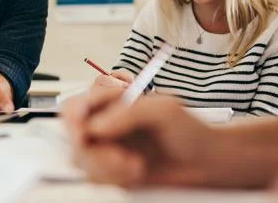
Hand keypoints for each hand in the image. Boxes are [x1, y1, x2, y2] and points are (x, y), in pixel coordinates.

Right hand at [63, 93, 214, 187]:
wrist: (205, 162)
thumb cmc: (190, 130)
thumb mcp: (164, 111)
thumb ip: (128, 113)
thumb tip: (96, 126)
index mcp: (113, 100)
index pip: (78, 104)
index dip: (76, 116)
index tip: (86, 131)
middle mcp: (105, 121)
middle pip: (72, 133)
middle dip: (93, 149)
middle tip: (118, 156)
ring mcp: (106, 146)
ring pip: (80, 158)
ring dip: (107, 165)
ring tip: (135, 164)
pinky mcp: (109, 168)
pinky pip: (94, 176)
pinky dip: (113, 177)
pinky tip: (136, 170)